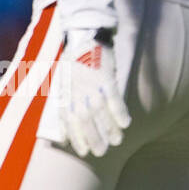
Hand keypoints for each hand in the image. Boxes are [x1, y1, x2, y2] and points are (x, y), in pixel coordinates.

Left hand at [53, 28, 130, 157]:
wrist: (83, 37)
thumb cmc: (74, 64)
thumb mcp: (63, 83)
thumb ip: (65, 104)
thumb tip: (64, 129)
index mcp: (66, 93)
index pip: (69, 121)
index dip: (76, 137)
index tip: (83, 152)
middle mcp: (77, 91)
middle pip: (85, 120)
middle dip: (93, 138)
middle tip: (101, 152)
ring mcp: (91, 84)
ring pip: (100, 112)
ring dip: (109, 129)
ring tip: (116, 141)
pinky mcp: (105, 77)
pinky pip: (113, 98)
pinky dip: (119, 112)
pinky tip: (125, 124)